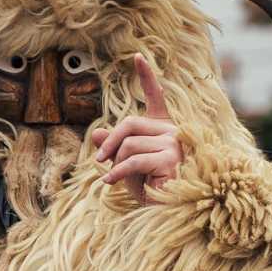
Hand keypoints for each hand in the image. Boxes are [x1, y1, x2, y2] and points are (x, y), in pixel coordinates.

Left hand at [92, 54, 182, 203]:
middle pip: (130, 122)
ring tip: (114, 180)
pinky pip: (132, 160)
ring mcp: (174, 144)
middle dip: (110, 142)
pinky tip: (109, 183)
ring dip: (115, 164)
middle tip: (99, 161)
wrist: (171, 214)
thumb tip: (97, 132)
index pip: (156, 97)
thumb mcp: (127, 168)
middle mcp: (173, 132)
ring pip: (129, 144)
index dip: (146, 76)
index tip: (137, 56)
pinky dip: (116, 173)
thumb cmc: (153, 192)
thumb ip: (115, 150)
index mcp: (165, 130)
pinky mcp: (171, 159)